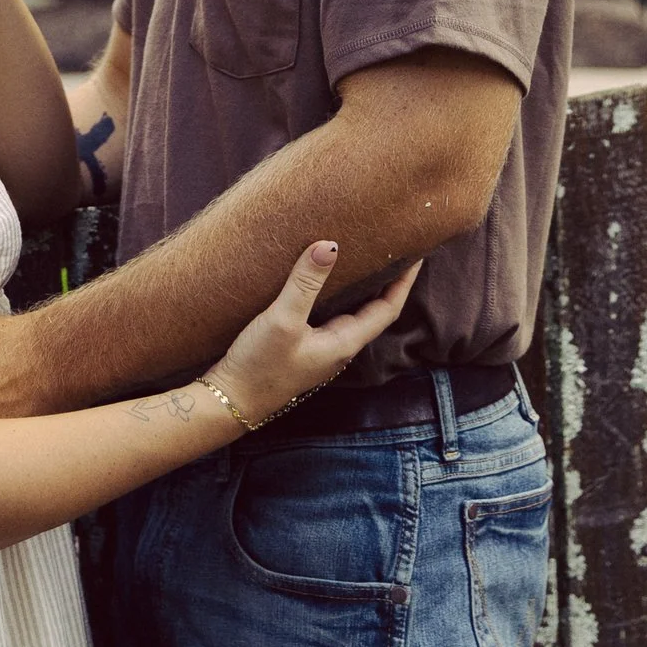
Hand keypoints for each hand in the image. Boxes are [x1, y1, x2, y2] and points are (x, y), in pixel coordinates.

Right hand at [207, 244, 421, 430]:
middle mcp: (339, 346)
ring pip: (352, 312)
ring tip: (364, 255)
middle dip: (388, 279)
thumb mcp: (282, 321)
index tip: (417, 252)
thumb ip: (305, 284)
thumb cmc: (259, 366)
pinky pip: (330, 314)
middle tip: (393, 247)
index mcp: (344, 343)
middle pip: (375, 309)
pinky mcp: (302, 346)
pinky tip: (323, 279)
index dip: (405, 280)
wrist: (229, 401)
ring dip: (362, 285)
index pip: (388, 308)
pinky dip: (336, 293)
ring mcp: (321, 348)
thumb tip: (330, 245)